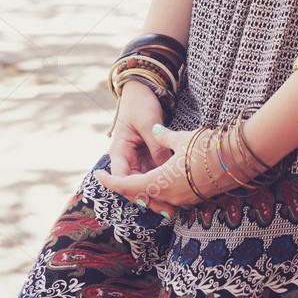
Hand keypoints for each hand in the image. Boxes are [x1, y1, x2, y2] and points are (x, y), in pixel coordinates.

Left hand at [95, 123, 226, 210]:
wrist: (237, 160)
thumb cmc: (206, 147)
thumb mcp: (181, 138)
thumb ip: (164, 138)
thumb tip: (157, 133)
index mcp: (160, 181)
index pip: (127, 186)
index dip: (111, 182)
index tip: (98, 176)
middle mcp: (169, 195)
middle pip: (139, 196)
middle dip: (126, 187)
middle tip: (115, 176)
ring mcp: (183, 199)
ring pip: (154, 199)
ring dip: (142, 190)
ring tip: (134, 177)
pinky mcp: (194, 198)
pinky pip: (169, 198)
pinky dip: (158, 191)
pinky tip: (158, 179)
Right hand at [105, 81, 176, 218]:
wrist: (143, 88)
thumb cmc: (140, 103)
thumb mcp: (148, 122)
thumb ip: (156, 145)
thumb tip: (166, 167)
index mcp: (120, 150)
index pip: (121, 177)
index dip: (131, 191)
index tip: (147, 201)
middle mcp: (127, 159)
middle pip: (134, 185)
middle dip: (149, 197)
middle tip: (167, 209)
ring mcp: (139, 159)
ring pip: (146, 182)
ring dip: (158, 193)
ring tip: (175, 206)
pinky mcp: (149, 157)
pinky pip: (155, 174)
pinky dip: (163, 182)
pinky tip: (177, 191)